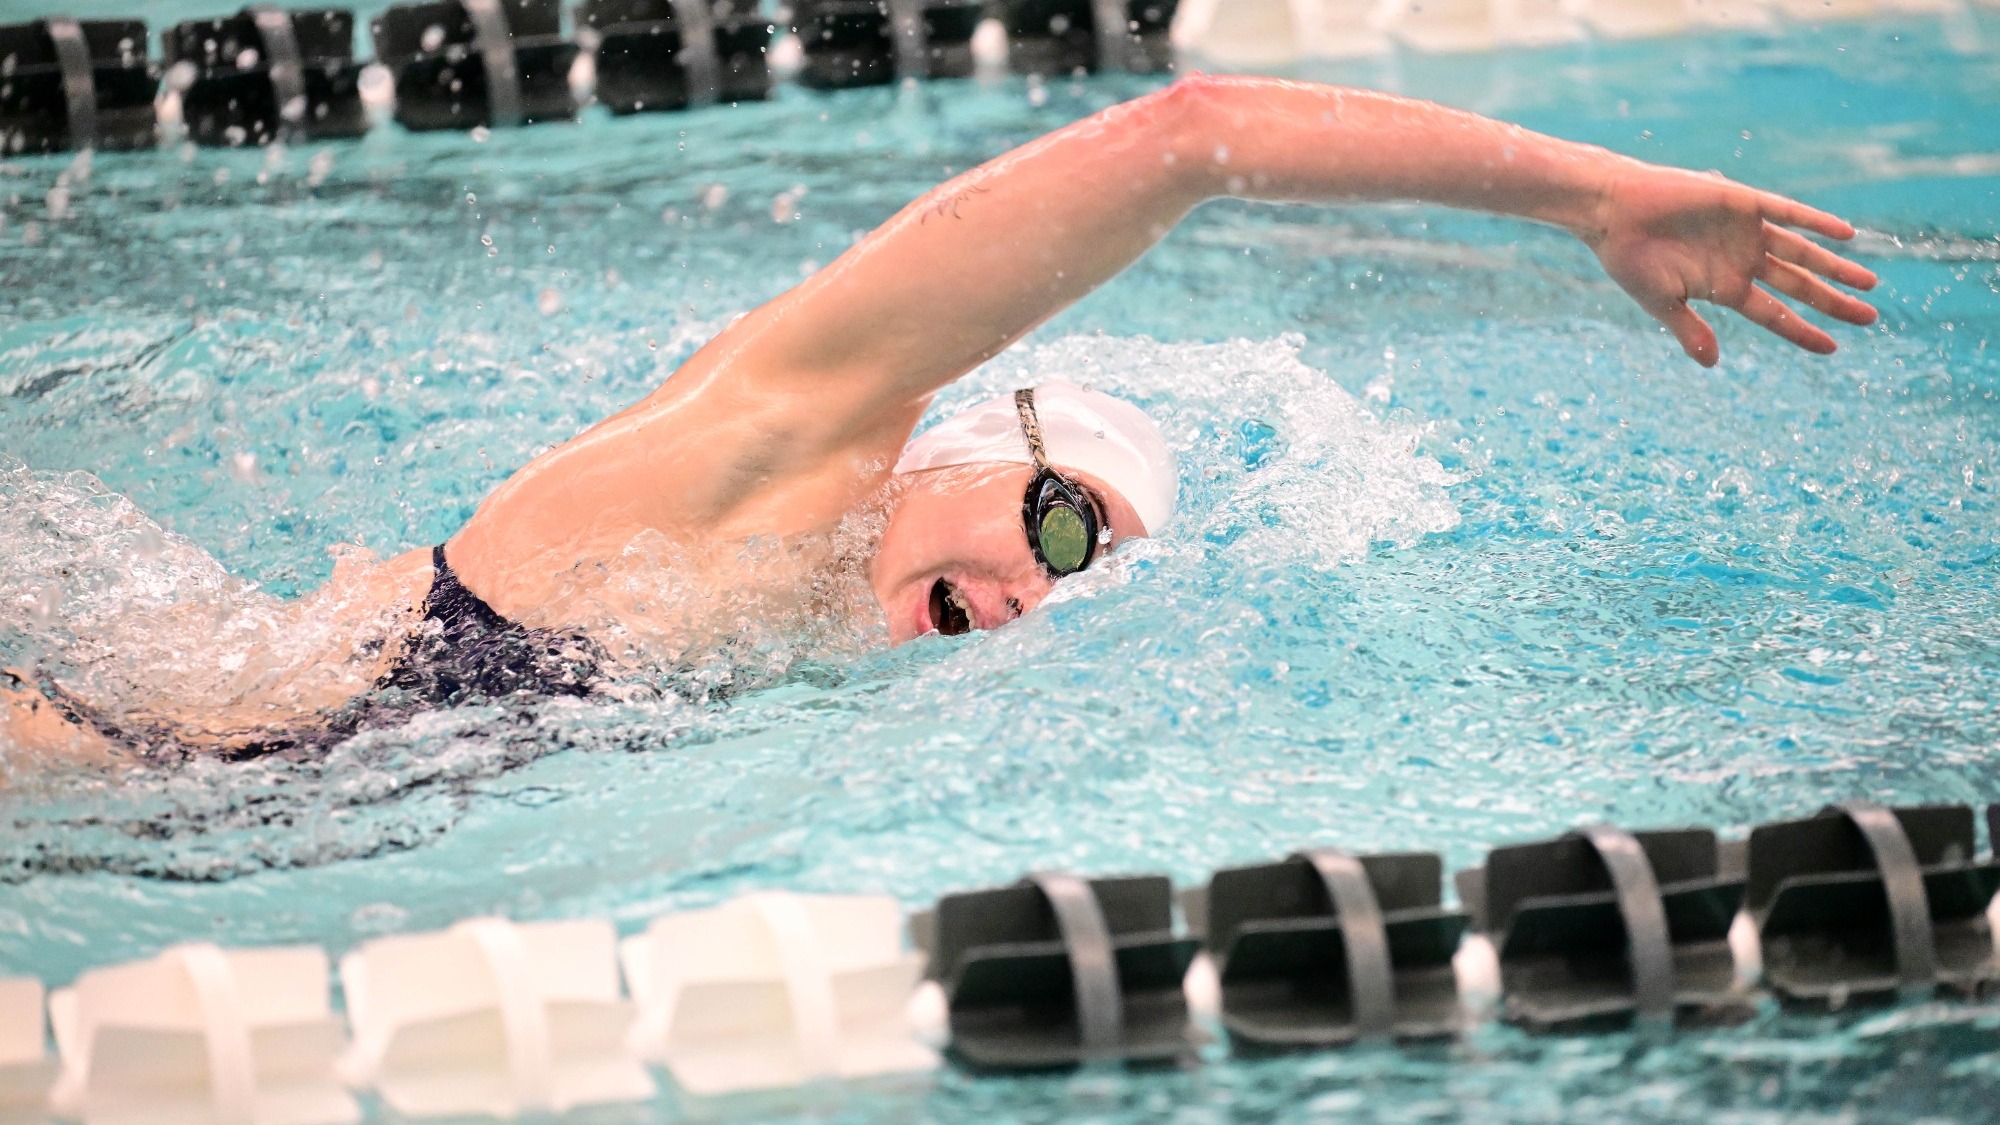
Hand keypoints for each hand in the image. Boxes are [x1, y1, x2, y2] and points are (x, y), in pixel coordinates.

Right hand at [1580, 164, 1877, 366]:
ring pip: (1802, 253)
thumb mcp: (1660, 302)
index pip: (1774, 314)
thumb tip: (1713, 364)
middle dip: (1834, 302)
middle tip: (1870, 318)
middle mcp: (1741, 260)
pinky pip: (1788, 213)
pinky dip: (1816, 222)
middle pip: (1798, 285)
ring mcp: (1745, 231)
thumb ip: (1689, 330)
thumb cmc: (1628, 258)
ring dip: (1835, 267)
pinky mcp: (1742, 202)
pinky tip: (1845, 235)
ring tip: (1870, 282)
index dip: (1803, 331)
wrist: (1612, 210)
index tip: (1833, 348)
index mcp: (1723, 287)